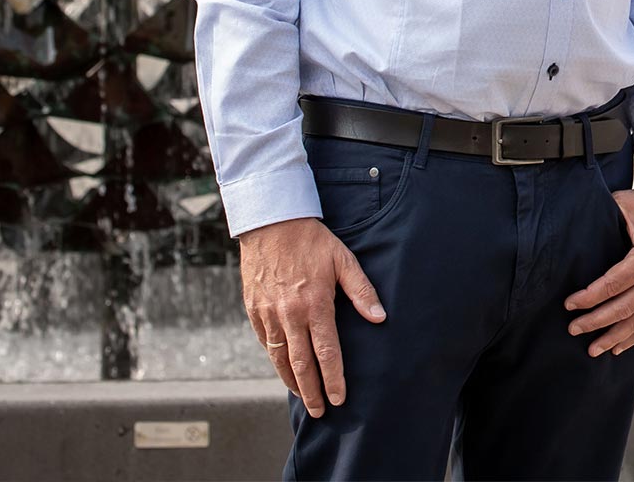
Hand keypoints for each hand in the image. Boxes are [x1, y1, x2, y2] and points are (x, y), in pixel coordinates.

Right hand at [238, 216, 385, 416]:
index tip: (340, 398)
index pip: (326, 353)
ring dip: (291, 380)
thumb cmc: (312, 240)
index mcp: (315, 305)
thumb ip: (361, 290)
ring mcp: (268, 314)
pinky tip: (283, 366)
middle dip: (311, 392)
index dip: (334, 379)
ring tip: (302, 396)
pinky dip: (274, 358)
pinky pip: (265, 342)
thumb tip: (380, 317)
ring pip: (279, 358)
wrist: (270, 221)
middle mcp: (289, 315)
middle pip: (300, 364)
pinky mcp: (253, 309)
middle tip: (321, 411)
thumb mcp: (343, 260)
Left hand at [564, 189, 633, 356]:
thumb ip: (600, 219)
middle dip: (596, 322)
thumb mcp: (622, 206)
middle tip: (573, 329)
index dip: (588, 298)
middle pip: (624, 308)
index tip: (568, 305)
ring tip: (592, 350)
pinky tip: (617, 348)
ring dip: (614, 337)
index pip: (613, 285)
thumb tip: (568, 232)